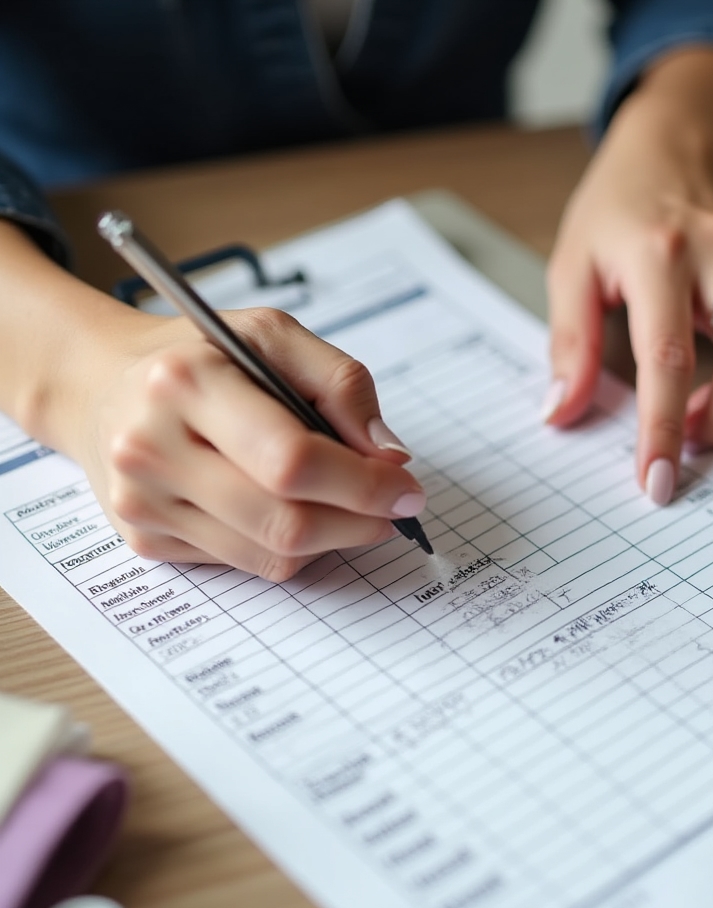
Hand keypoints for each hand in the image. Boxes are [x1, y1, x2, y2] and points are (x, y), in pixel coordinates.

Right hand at [61, 307, 424, 580]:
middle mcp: (151, 449)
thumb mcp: (271, 333)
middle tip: (394, 508)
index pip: (291, 460)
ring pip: (271, 555)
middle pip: (285, 521)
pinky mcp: (145, 541)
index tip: (407, 486)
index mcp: (184, 383)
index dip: (363, 485)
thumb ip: (340, 382)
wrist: (101, 385)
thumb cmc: (199, 355)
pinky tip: (295, 510)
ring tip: (354, 509)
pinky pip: (246, 564)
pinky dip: (290, 547)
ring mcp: (143, 504)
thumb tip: (389, 454)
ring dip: (333, 539)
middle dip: (359, 522)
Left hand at [544, 49, 712, 503]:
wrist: (676, 138)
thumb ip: (567, 343)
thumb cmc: (618, 203)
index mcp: (656, 255)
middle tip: (686, 441)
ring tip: (708, 407)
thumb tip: (561, 412)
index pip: (665, 360)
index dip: (662, 429)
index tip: (656, 479)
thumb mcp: (571, 265)